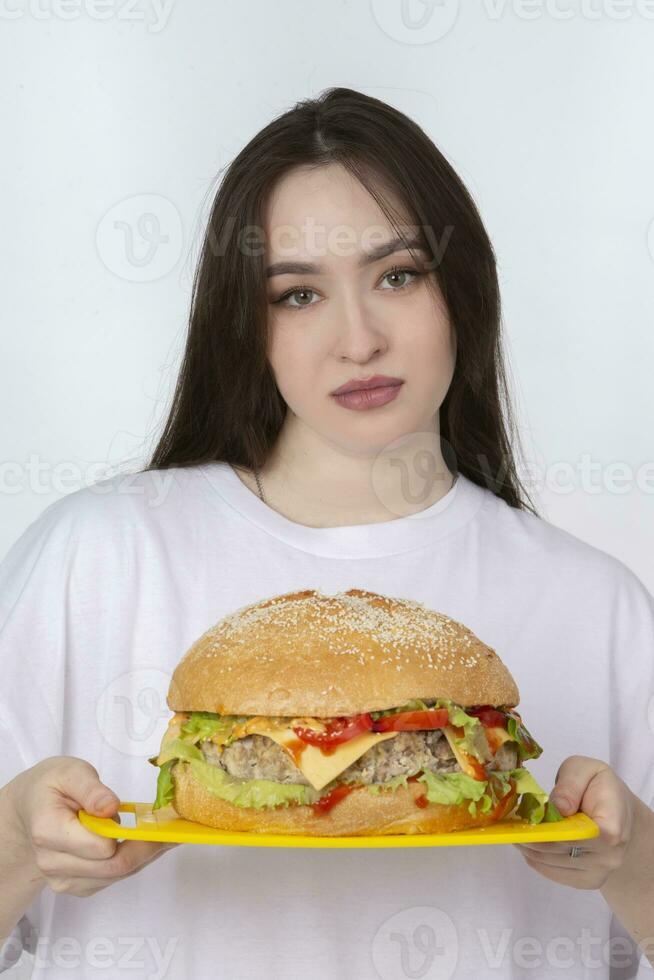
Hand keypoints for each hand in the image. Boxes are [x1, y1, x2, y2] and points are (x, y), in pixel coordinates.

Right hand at [6, 756, 178, 897]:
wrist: (30, 809)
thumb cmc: (51, 787)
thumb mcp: (69, 772)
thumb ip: (91, 789)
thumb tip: (110, 807)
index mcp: (49, 832)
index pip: (101, 847)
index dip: (132, 834)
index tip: (159, 819)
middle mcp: (53, 863)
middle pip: (114, 867)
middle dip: (148, 847)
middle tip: (175, 828)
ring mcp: (64, 879)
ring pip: (117, 875)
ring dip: (144, 855)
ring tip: (164, 831)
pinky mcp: (76, 885)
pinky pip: (112, 878)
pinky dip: (133, 860)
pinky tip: (143, 841)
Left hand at [512, 755, 635, 889]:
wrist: (620, 813)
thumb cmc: (600, 787)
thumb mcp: (587, 769)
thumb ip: (571, 784)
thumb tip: (559, 806)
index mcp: (612, 829)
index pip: (576, 837)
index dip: (547, 831)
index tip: (523, 819)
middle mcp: (608, 857)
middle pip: (557, 852)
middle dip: (529, 837)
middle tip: (508, 823)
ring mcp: (597, 873)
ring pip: (550, 864)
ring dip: (528, 847)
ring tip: (516, 829)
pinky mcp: (585, 881)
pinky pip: (552, 872)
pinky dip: (535, 857)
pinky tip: (529, 841)